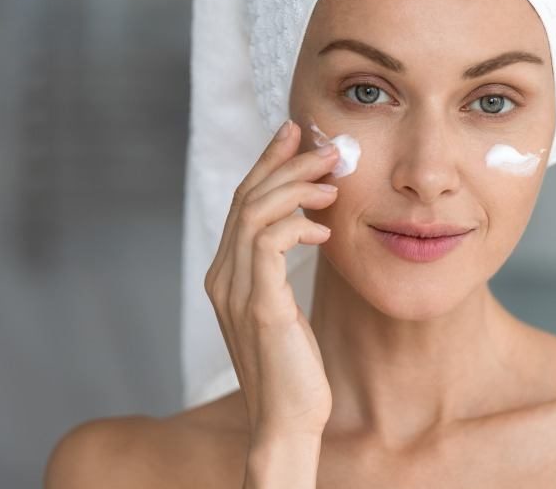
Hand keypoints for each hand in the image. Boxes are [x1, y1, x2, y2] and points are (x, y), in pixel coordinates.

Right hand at [204, 119, 338, 439]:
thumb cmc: (293, 367)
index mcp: (226, 274)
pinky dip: (298, 223)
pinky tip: (325, 228)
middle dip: (284, 163)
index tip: (292, 134)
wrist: (287, 421)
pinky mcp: (260, 305)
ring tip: (332, 181)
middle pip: (246, 197)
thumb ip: (282, 269)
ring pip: (255, 211)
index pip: (242, 202)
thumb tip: (306, 226)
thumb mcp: (284, 307)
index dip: (266, 163)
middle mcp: (223, 276)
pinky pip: (270, 241)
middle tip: (323, 146)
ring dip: (296, 187)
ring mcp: (237, 290)